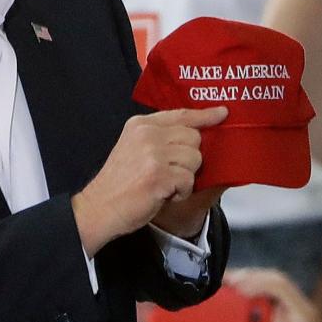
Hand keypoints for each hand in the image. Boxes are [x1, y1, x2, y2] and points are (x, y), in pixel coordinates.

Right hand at [71, 107, 227, 254]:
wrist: (99, 208)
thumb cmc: (118, 184)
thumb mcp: (132, 148)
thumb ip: (158, 137)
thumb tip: (193, 134)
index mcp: (140, 125)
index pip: (181, 114)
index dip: (204, 115)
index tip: (222, 113)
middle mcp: (147, 135)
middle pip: (194, 138)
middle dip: (189, 158)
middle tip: (169, 172)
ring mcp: (153, 154)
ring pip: (195, 159)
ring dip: (185, 177)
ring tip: (164, 184)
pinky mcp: (160, 175)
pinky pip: (189, 180)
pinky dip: (181, 192)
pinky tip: (163, 195)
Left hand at [194, 267, 321, 321]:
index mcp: (285, 307)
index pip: (266, 281)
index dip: (246, 275)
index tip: (223, 278)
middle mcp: (295, 303)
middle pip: (271, 276)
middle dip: (248, 273)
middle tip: (225, 278)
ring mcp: (302, 307)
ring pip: (278, 280)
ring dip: (255, 277)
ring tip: (233, 283)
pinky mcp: (305, 315)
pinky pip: (284, 292)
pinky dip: (264, 287)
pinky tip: (246, 291)